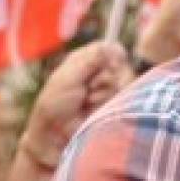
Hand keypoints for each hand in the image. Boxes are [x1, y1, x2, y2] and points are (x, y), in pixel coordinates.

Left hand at [19, 43, 132, 167]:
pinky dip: (109, 100)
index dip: (111, 52)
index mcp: (82, 61)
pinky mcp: (115, 103)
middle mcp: (97, 73)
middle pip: (119, 63)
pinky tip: (95, 107)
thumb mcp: (67, 79)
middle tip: (88, 87)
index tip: (111, 60)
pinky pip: (124, 95)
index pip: (106, 48)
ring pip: (123, 79)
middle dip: (105, 75)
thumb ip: (88, 62)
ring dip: (105, 91)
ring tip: (88, 101)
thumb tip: (109, 45)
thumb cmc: (55, 105)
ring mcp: (107, 89)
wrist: (57, 135)